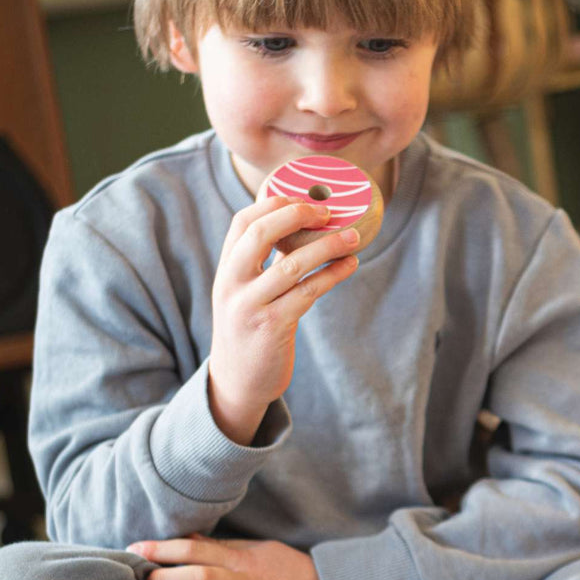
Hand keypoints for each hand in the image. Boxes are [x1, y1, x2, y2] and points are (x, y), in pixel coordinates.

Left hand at [128, 533, 336, 579]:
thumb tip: (184, 539)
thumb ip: (222, 549)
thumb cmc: (289, 571)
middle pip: (204, 577)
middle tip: (141, 579)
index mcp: (244, 560)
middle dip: (169, 576)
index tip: (136, 552)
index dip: (165, 550)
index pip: (198, 550)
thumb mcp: (258, 550)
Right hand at [208, 194, 362, 442]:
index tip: (304, 198)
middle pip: (261, 233)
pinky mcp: (273, 327)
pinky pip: (308, 292)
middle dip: (297, 214)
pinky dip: (332, 275)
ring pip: (292, 264)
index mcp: (225, 270)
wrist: (238, 382)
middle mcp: (232, 284)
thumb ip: (260, 265)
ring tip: (354, 236)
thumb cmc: (249, 331)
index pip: (243, 222)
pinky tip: (349, 265)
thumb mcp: (243, 294)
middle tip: (329, 212)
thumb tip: (299, 228)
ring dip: (327, 246)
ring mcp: (251, 306)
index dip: (273, 203)